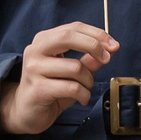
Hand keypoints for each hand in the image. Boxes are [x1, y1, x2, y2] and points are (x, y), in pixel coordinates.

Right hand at [0, 22, 117, 135]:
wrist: (26, 112)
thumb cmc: (50, 89)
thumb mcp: (72, 72)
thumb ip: (88, 60)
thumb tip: (109, 49)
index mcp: (44, 40)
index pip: (73, 28)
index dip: (96, 34)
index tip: (113, 45)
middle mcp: (35, 50)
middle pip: (68, 36)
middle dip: (93, 46)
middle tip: (106, 59)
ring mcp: (34, 69)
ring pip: (75, 67)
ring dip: (89, 80)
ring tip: (85, 88)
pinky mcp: (38, 89)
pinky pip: (72, 87)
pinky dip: (84, 95)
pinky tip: (81, 99)